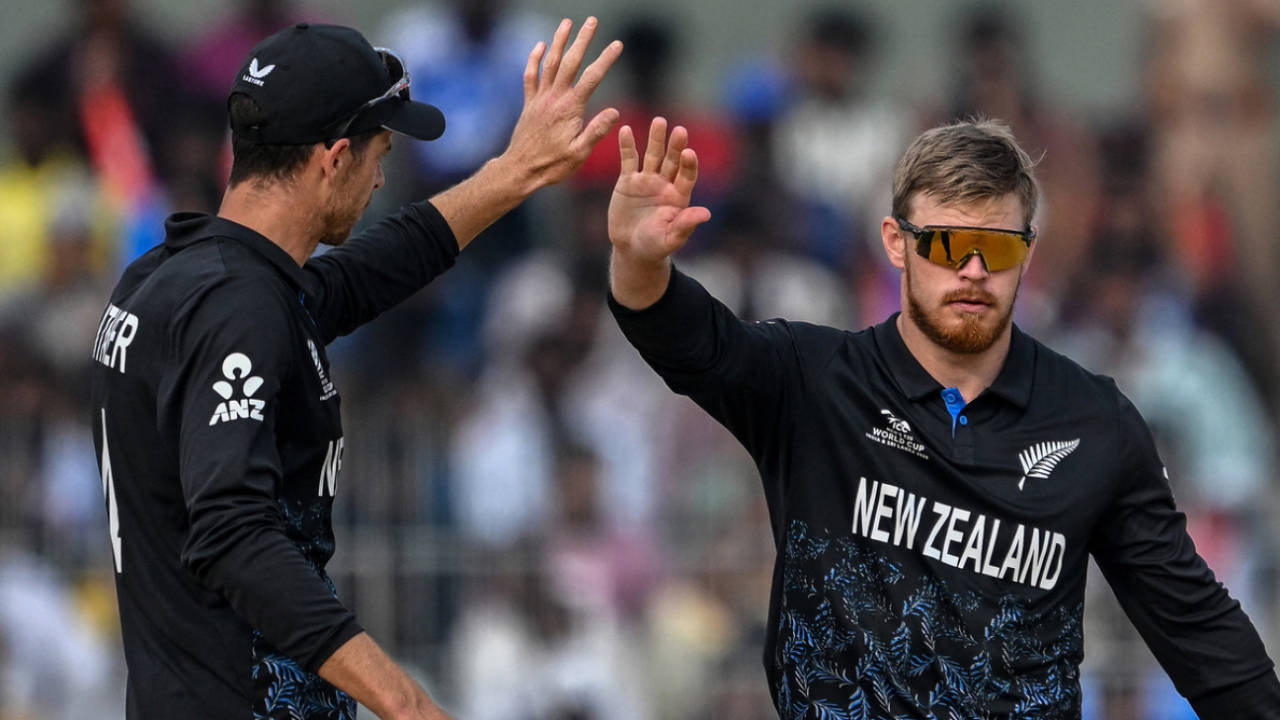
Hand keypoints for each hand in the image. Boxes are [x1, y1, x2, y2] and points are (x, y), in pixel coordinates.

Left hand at [500, 17, 621, 190]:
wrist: (520, 170)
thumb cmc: (552, 166)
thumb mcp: (579, 154)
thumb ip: (596, 131)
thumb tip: (615, 112)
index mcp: (570, 109)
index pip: (592, 78)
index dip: (605, 59)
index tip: (617, 44)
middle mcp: (554, 98)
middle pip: (571, 62)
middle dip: (582, 39)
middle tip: (592, 21)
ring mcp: (540, 98)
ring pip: (550, 63)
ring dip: (559, 41)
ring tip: (567, 23)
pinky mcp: (530, 103)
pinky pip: (531, 75)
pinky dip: (535, 58)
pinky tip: (541, 45)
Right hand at [608, 117, 711, 263]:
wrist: (631, 248)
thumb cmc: (655, 246)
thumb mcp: (671, 238)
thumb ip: (686, 224)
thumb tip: (706, 214)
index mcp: (679, 196)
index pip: (687, 176)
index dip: (688, 164)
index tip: (689, 153)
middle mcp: (665, 184)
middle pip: (672, 161)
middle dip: (675, 146)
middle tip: (679, 130)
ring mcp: (647, 180)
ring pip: (653, 155)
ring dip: (655, 139)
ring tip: (659, 121)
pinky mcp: (628, 181)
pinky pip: (628, 160)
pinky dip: (627, 145)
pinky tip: (625, 129)